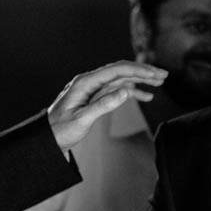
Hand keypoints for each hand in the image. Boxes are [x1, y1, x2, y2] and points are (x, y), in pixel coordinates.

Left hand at [47, 61, 166, 151]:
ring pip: (121, 79)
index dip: (139, 70)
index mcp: (85, 83)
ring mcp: (92, 89)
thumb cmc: (60, 130)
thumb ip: (104, 105)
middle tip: (163, 75)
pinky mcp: (95, 97)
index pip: (117, 70)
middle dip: (143, 71)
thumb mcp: (82, 120)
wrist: (46, 139)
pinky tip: (146, 96)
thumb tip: (125, 91)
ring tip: (159, 82)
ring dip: (141, 80)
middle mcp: (90, 82)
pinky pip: (116, 90)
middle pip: (121, 71)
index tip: (155, 74)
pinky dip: (132, 92)